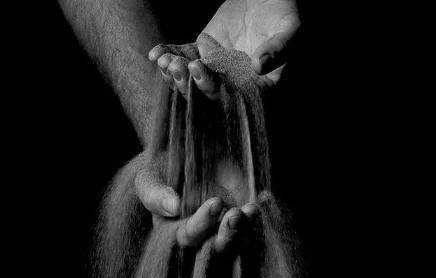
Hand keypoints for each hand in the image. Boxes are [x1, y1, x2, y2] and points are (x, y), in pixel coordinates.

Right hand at [135, 158, 257, 252]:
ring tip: (253, 209)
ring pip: (240, 238)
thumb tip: (175, 206)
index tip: (215, 202)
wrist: (181, 154)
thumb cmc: (159, 171)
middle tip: (237, 216)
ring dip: (248, 227)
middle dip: (230, 234)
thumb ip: (155, 194)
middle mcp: (204, 236)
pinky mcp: (241, 214)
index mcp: (177, 233)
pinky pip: (255, 221)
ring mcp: (225, 226)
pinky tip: (266, 198)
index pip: (190, 236)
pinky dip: (263, 211)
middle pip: (219, 247)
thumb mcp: (148, 179)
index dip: (202, 223)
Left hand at [149, 0, 299, 97]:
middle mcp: (232, 84)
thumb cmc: (286, 14)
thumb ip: (279, 49)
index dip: (214, 89)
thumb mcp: (289, 30)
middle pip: (207, 93)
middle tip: (180, 68)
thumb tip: (259, 65)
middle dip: (190, 84)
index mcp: (255, 88)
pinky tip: (155, 54)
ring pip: (191, 78)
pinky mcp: (202, 52)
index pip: (232, 96)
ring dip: (175, 73)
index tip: (202, 73)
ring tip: (166, 62)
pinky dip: (167, 55)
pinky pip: (182, 57)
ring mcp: (215, 69)